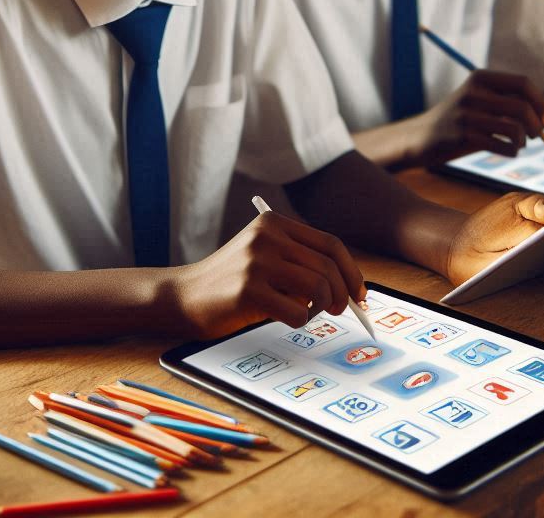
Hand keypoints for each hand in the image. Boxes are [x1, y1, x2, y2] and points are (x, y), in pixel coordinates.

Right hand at [165, 212, 365, 337]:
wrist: (184, 296)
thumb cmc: (231, 282)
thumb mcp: (264, 256)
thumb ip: (300, 261)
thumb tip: (349, 287)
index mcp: (273, 223)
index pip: (330, 244)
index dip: (351, 271)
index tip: (359, 293)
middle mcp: (267, 237)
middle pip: (328, 267)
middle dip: (342, 294)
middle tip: (340, 310)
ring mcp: (257, 262)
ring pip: (317, 288)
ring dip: (322, 307)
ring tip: (310, 313)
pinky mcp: (249, 290)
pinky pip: (297, 311)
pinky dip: (300, 321)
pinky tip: (285, 318)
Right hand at [415, 70, 543, 164]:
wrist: (421, 137)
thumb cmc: (460, 121)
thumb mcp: (480, 102)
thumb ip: (507, 103)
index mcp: (480, 77)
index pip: (523, 82)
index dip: (540, 102)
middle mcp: (473, 91)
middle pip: (522, 107)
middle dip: (537, 125)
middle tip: (537, 136)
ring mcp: (466, 113)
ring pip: (515, 128)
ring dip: (523, 141)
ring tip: (519, 144)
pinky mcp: (462, 136)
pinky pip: (502, 145)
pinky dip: (512, 151)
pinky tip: (508, 151)